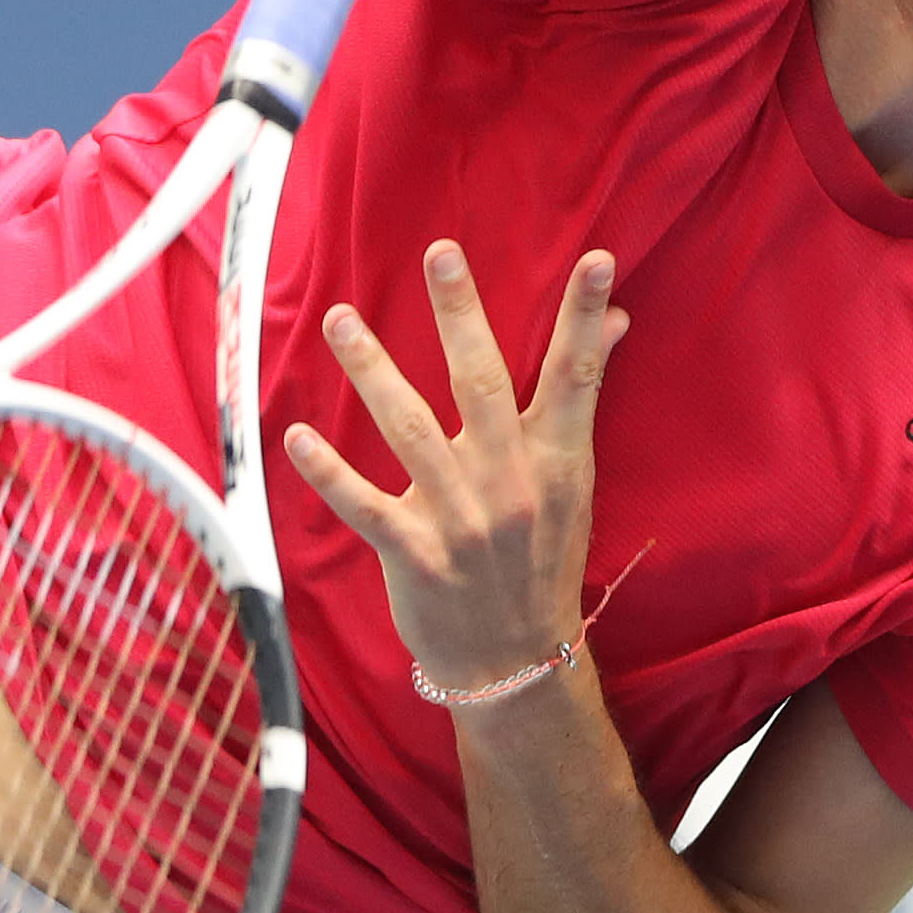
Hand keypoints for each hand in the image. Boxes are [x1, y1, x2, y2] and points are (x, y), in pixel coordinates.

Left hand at [283, 242, 630, 698]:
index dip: (585, 317)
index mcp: (556, 461)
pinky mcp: (414, 554)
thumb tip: (614, 322)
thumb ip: (580, 398)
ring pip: (410, 429)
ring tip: (340, 319)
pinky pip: (365, 505)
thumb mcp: (573, 481)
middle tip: (442, 254)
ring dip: (372, 371)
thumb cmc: (543, 558)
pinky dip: (330, 472)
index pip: (576, 375)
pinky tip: (298, 435)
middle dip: (461, 316)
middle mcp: (510, 481)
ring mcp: (460, 518)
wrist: (516, 658)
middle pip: (482, 383)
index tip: (596, 260)